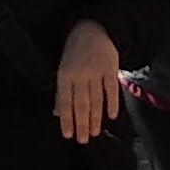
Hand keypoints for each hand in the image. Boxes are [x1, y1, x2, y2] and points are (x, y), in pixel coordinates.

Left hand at [54, 18, 120, 142]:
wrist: (95, 29)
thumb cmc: (76, 51)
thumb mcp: (63, 68)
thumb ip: (62, 91)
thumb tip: (58, 113)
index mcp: (65, 74)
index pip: (65, 101)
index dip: (66, 119)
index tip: (68, 135)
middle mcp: (80, 74)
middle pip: (81, 103)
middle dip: (81, 123)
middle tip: (82, 139)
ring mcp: (96, 72)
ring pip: (96, 99)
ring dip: (95, 118)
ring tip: (94, 133)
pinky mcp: (110, 69)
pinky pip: (111, 89)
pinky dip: (112, 103)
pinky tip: (111, 116)